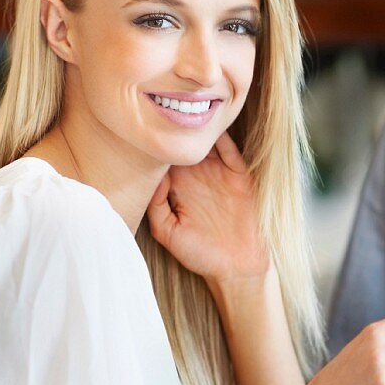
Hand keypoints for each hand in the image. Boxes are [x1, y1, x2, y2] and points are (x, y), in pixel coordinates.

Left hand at [147, 132, 269, 282]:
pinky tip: (211, 128)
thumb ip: (156, 206)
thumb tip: (153, 176)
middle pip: (183, 146)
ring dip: (197, 131)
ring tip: (186, 118)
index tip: (146, 136)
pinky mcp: (239, 174)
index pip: (163, 160)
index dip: (155, 148)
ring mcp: (218, 173)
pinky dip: (221, 137)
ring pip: (205, 143)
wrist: (238, 265)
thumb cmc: (200, 253)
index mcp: (177, 188)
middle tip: (164, 119)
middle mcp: (196, 177)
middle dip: (174, 133)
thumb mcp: (167, 232)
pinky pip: (229, 150)